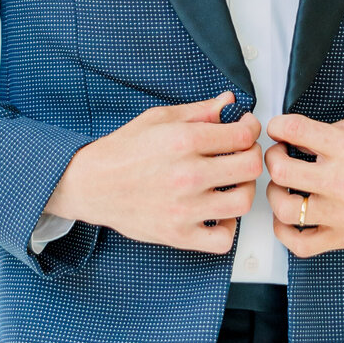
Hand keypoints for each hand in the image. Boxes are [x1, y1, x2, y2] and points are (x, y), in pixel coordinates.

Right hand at [47, 92, 262, 253]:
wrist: (91, 184)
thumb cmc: (123, 151)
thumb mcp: (158, 119)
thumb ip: (198, 111)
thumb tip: (228, 102)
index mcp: (184, 141)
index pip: (242, 135)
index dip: (251, 129)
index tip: (246, 129)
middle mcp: (187, 174)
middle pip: (250, 167)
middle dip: (252, 156)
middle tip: (242, 153)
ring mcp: (185, 208)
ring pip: (243, 202)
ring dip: (244, 189)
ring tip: (232, 182)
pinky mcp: (179, 234)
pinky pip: (223, 240)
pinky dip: (228, 228)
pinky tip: (218, 213)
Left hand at [264, 110, 343, 258]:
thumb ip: (328, 128)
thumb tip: (295, 134)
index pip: (293, 130)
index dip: (277, 127)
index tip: (278, 130)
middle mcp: (342, 181)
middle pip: (281, 171)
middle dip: (273, 158)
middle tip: (280, 155)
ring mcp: (342, 213)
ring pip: (284, 209)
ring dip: (275, 194)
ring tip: (283, 186)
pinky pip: (301, 245)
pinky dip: (284, 233)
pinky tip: (286, 218)